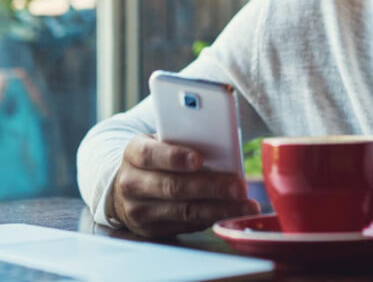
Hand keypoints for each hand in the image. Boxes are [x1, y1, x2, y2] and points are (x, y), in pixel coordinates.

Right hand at [110, 134, 259, 236]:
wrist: (126, 187)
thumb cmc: (155, 159)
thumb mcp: (159, 143)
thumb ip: (181, 142)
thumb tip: (221, 145)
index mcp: (133, 153)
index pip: (150, 155)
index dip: (175, 157)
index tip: (199, 159)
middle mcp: (131, 184)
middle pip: (173, 187)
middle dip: (210, 187)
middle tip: (239, 186)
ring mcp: (139, 211)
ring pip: (184, 211)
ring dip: (219, 208)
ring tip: (246, 204)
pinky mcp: (151, 230)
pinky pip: (187, 226)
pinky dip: (213, 219)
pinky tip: (232, 214)